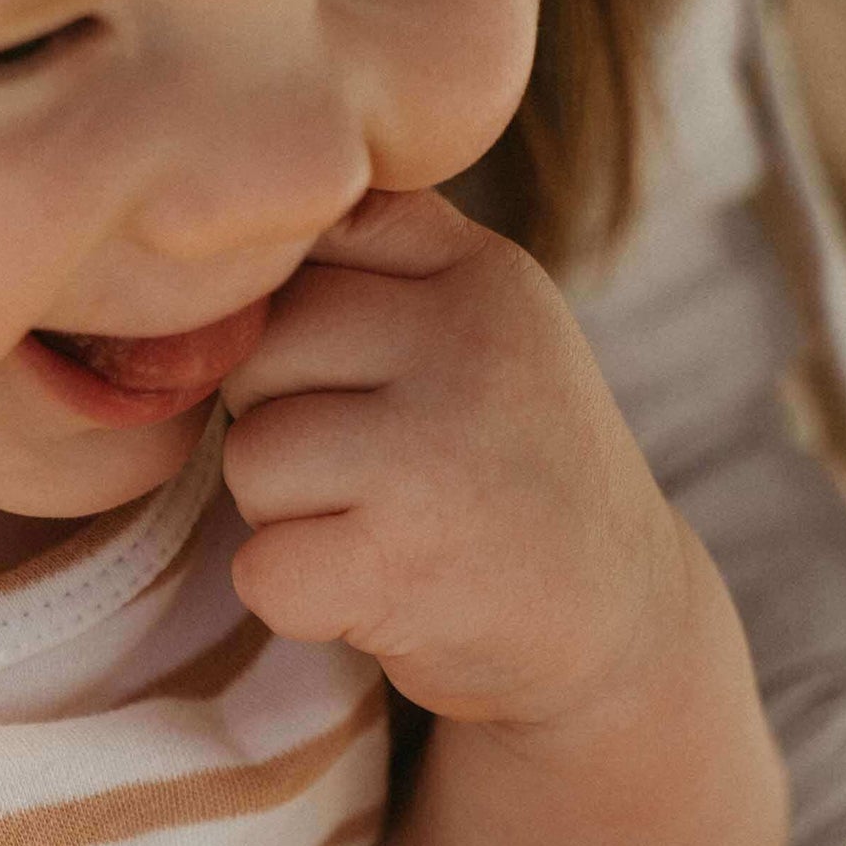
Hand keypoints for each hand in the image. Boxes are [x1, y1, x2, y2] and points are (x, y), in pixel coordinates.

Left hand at [221, 188, 690, 730]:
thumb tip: (228, 223)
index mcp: (479, 275)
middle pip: (258, 355)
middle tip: (365, 473)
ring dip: (285, 516)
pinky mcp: (392, 570)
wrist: (616, 622)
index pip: (303, 250)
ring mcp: (429, 462)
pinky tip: (370, 590)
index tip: (353, 386)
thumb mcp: (488, 326)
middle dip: (280, 423)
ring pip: (249, 460)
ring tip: (374, 527)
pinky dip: (296, 598)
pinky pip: (259, 569)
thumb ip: (384, 255)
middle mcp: (463, 352)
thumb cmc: (513, 469)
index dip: (294, 331)